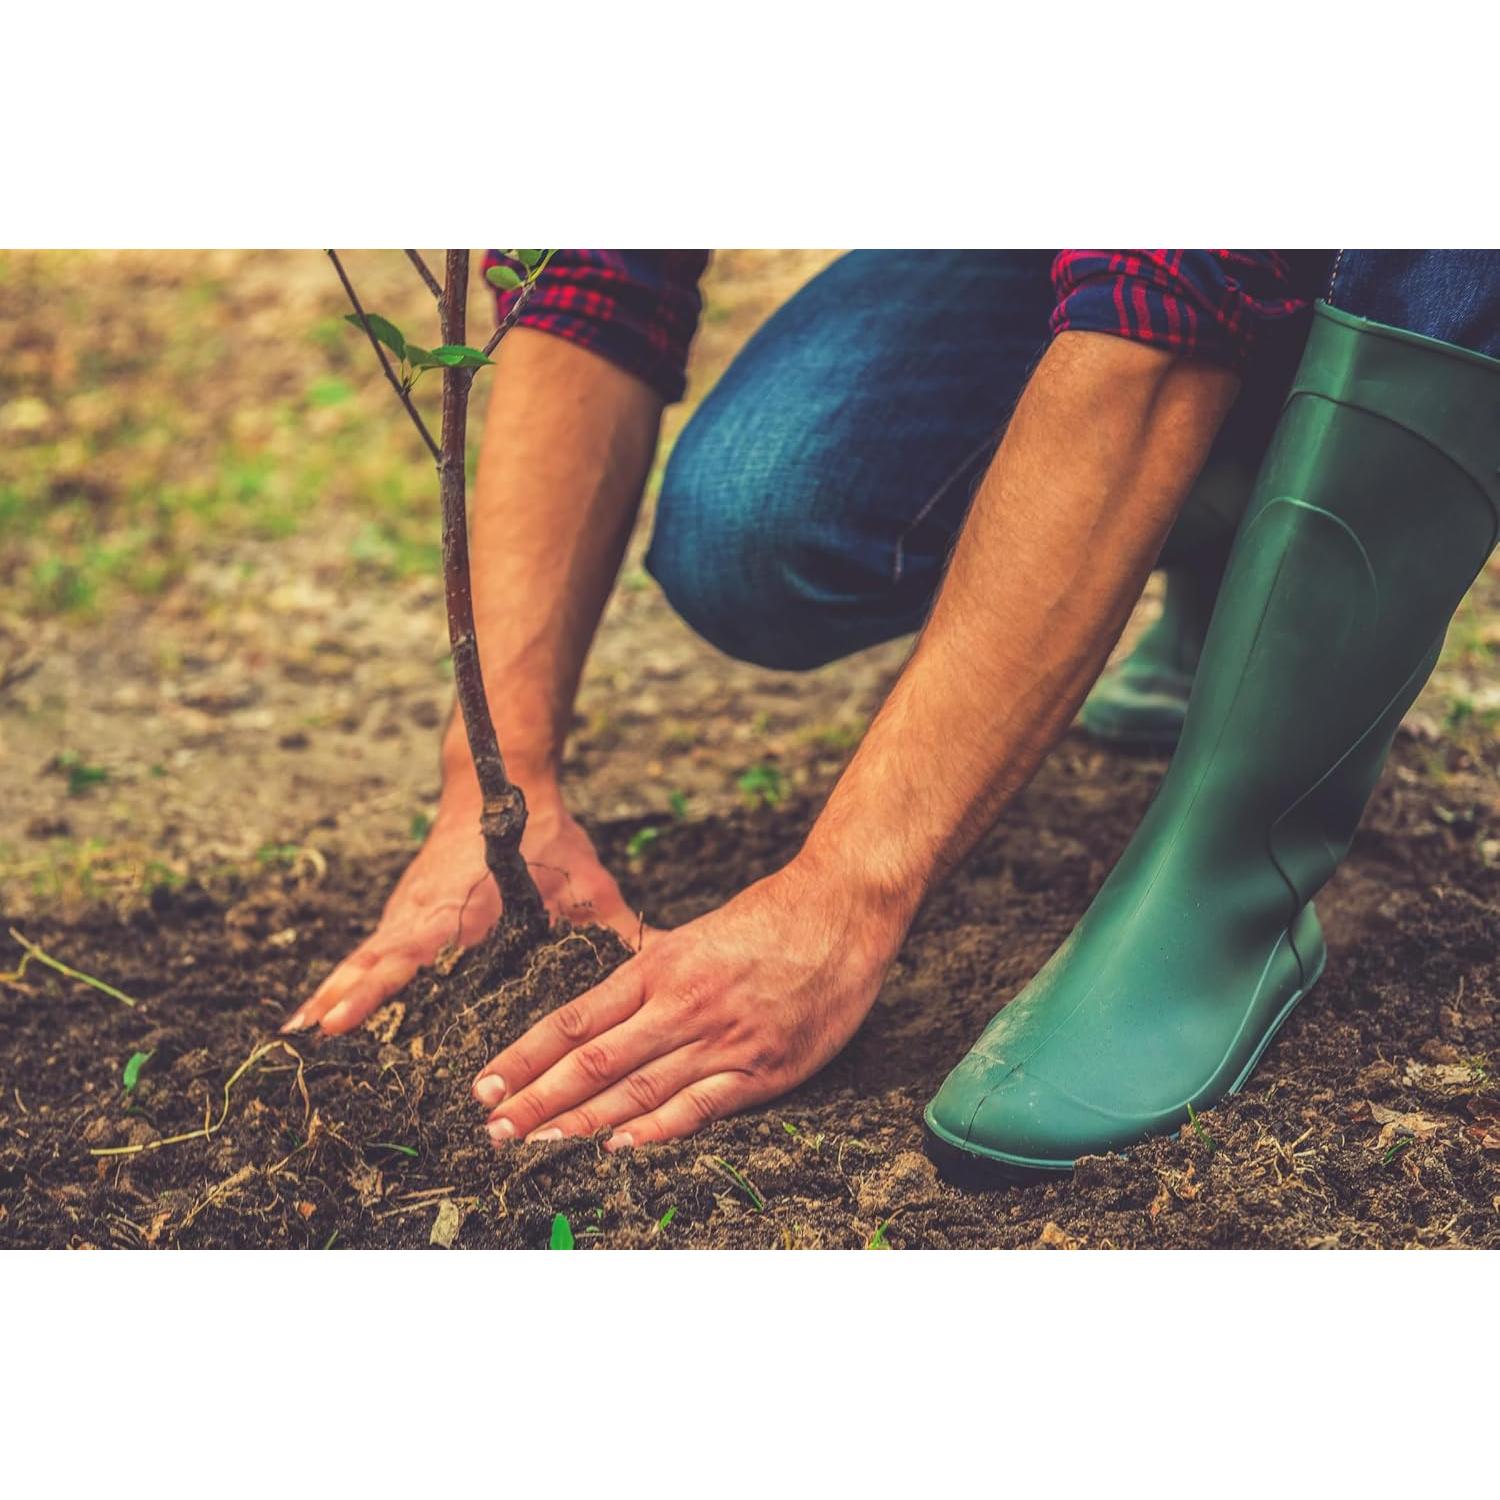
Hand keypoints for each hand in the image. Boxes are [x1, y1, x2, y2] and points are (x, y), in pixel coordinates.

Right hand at [284, 788, 636, 1034]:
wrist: (500, 779)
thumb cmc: (548, 835)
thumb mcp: (588, 884)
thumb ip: (620, 930)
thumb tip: (666, 965)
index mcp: (461, 909)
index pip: (409, 955)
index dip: (373, 990)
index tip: (337, 1021)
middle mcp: (424, 912)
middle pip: (373, 962)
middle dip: (341, 1000)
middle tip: (304, 1043)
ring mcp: (409, 910)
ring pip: (364, 956)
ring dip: (334, 992)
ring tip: (298, 1036)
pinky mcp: (406, 910)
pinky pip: (370, 949)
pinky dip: (347, 976)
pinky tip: (324, 1011)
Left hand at [469, 857, 909, 1146]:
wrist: (842, 909)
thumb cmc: (770, 918)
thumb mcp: (696, 936)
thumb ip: (652, 974)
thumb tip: (604, 1004)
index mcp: (659, 968)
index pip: (575, 1020)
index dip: (526, 1056)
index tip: (485, 1085)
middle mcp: (681, 1004)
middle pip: (594, 1061)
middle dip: (537, 1100)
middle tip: (491, 1131)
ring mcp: (722, 1040)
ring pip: (637, 1089)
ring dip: (580, 1122)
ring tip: (534, 1146)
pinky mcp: (764, 1069)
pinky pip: (701, 1106)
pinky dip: (657, 1130)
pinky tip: (617, 1148)